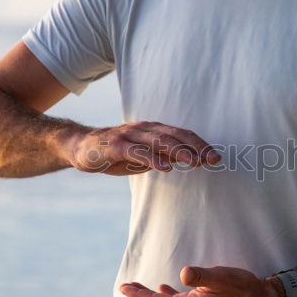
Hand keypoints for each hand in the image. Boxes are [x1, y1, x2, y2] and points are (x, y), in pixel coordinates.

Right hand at [68, 121, 221, 175]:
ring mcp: (129, 136)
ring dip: (179, 151)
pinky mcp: (115, 146)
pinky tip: (166, 167)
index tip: (216, 157)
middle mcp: (143, 129)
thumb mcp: (144, 155)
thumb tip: (190, 160)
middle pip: (175, 136)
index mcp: (153, 130)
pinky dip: (153, 158)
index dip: (200, 144)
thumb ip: (164, 155)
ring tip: (194, 162)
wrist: (80, 147)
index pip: (181, 135)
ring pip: (158, 141)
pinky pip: (137, 152)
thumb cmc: (116, 152)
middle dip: (195, 147)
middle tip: (212, 159)